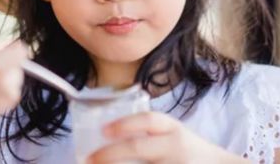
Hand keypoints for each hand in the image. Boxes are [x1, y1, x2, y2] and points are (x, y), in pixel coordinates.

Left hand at [87, 111, 248, 163]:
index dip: (125, 124)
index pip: (148, 120)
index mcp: (172, 129)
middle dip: (110, 154)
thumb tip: (106, 136)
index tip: (103, 130)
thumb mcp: (172, 135)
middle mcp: (174, 146)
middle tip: (90, 159)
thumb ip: (148, 134)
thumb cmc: (189, 152)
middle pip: (139, 147)